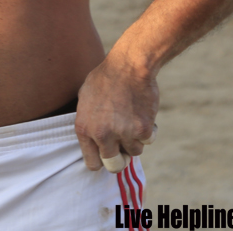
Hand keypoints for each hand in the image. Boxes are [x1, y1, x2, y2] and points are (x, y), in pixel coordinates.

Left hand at [74, 53, 158, 171]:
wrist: (129, 65)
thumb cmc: (105, 78)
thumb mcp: (85, 99)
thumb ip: (88, 122)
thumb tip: (92, 140)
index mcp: (84, 128)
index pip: (93, 163)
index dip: (101, 160)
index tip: (107, 154)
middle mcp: (102, 135)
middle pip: (114, 166)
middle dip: (120, 158)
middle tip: (123, 146)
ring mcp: (123, 133)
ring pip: (134, 152)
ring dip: (135, 140)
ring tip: (132, 119)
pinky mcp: (143, 129)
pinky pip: (147, 140)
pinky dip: (148, 130)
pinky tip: (143, 114)